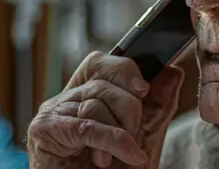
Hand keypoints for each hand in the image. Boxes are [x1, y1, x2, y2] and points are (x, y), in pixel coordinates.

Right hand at [27, 52, 184, 167]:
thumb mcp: (143, 137)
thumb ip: (158, 106)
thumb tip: (173, 72)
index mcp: (86, 96)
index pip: (102, 63)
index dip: (125, 70)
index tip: (143, 89)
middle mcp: (66, 100)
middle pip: (103, 80)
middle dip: (129, 107)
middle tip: (135, 136)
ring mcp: (53, 114)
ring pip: (95, 102)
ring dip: (120, 131)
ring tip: (123, 156)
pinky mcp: (45, 131)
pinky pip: (87, 126)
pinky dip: (113, 142)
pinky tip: (128, 155)